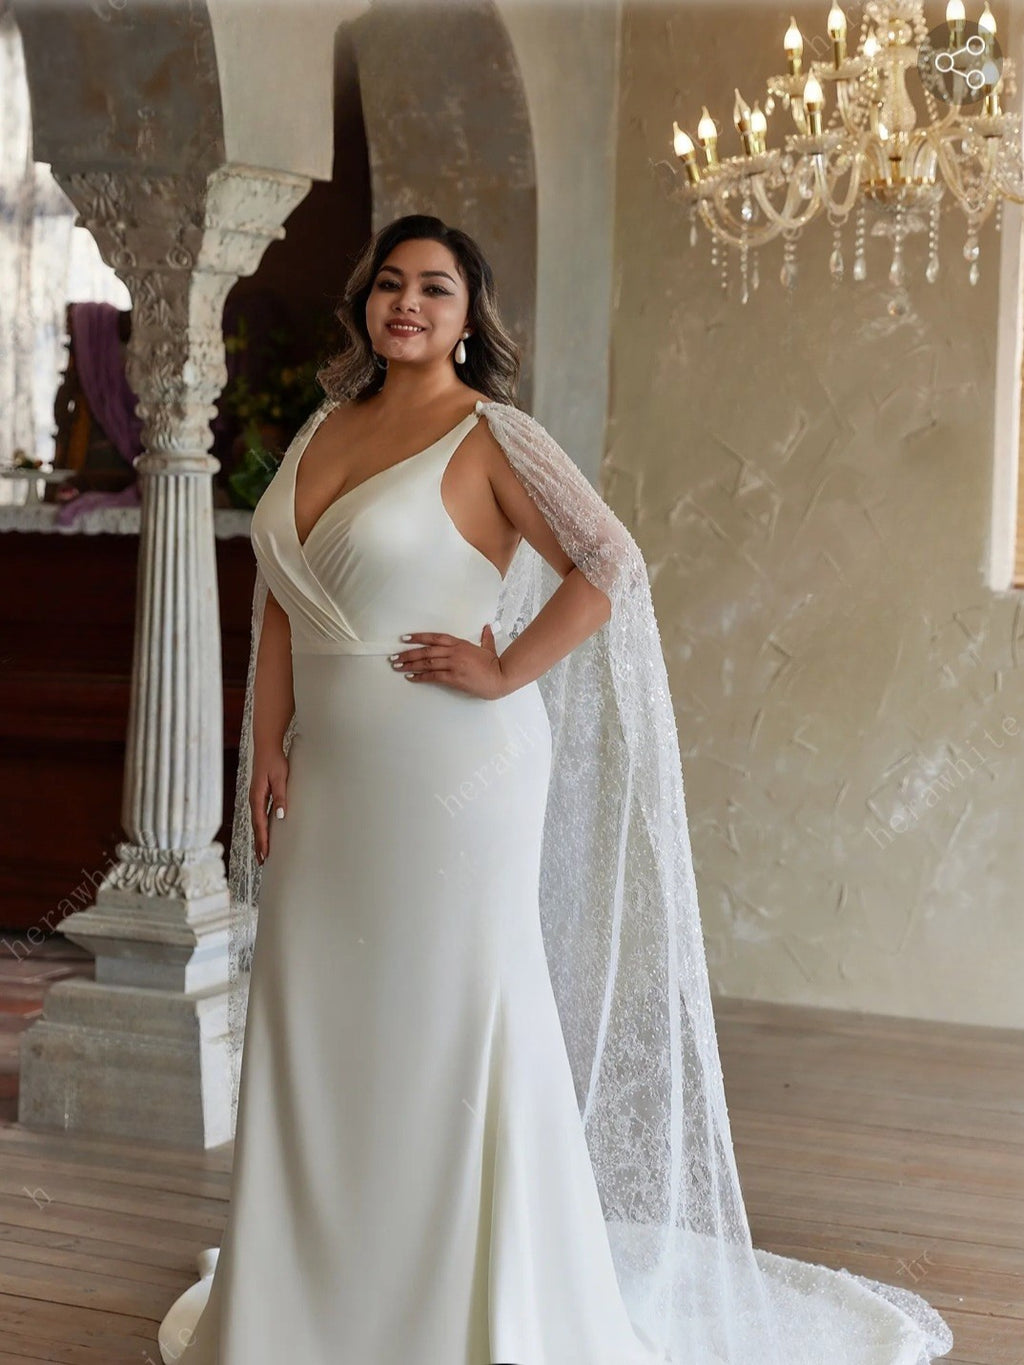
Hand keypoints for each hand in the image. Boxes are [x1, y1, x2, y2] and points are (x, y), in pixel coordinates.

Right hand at [249, 748, 289, 864]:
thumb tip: (280, 815)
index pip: (260, 824)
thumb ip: (281, 796)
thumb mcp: (280, 778)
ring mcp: (256, 798)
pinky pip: (259, 815)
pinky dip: (260, 827)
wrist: (266, 747)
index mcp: (258, 797)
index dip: (263, 840)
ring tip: (262, 852)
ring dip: (259, 837)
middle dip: (259, 844)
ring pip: (257, 822)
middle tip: (262, 861)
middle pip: (256, 826)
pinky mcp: (259, 795)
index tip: (265, 854)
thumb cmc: (274, 761)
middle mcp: (254, 800)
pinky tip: (264, 832)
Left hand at [390, 624, 506, 698]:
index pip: (434, 637)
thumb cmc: (494, 664)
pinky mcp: (454, 677)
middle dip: (408, 654)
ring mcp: (453, 664)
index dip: (418, 637)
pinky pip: (433, 676)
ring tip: (397, 667)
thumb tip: (486, 627)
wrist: (500, 677)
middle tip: (394, 657)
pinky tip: (411, 677)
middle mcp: (454, 652)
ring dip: (410, 665)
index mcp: (459, 643)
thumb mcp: (488, 648)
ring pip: (427, 662)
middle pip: (426, 651)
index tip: (404, 639)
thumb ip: (485, 637)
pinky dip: (420, 677)